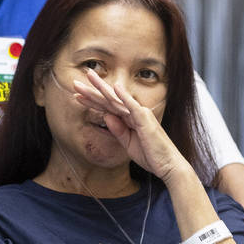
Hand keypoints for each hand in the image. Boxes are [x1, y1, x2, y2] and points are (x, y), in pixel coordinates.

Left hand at [71, 70, 187, 181]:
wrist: (168, 166)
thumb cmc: (151, 155)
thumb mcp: (128, 143)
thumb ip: (118, 130)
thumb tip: (106, 116)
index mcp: (129, 119)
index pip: (107, 107)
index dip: (92, 101)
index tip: (77, 97)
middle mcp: (134, 112)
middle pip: (109, 99)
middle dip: (92, 91)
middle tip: (76, 83)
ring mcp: (140, 114)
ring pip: (116, 99)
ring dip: (101, 89)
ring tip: (88, 78)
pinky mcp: (145, 120)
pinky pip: (132, 106)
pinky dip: (124, 96)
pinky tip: (115, 87)